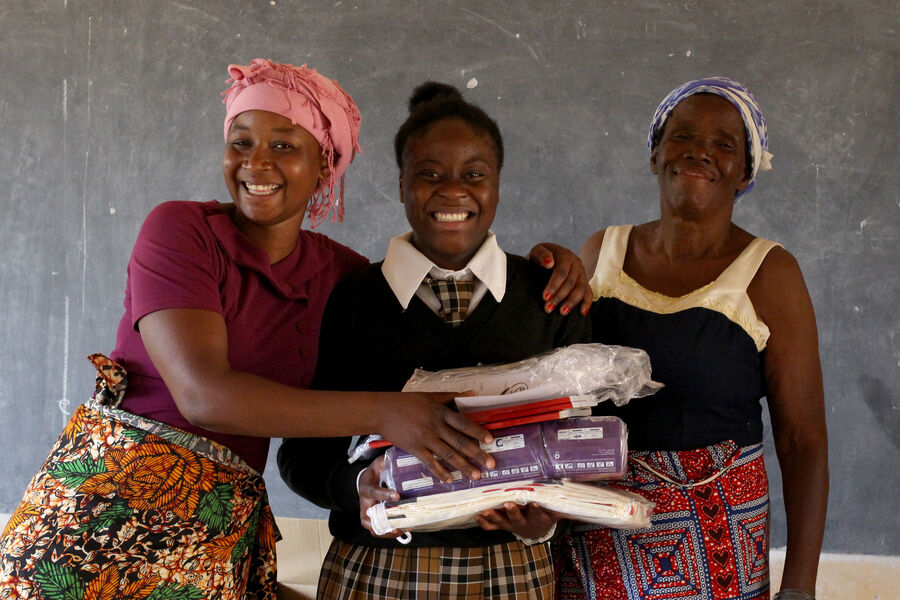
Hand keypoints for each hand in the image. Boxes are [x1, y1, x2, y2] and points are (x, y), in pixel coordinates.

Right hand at [358, 456, 404, 537]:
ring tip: (405, 528)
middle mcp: (365, 504)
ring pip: (375, 529)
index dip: (385, 495)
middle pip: (369, 519)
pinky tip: (405, 528)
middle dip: (386, 524)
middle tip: (400, 525)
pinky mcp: (374, 520)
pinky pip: (381, 530)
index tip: (397, 496)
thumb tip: (403, 457)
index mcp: (366, 488)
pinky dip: (392, 533)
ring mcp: (368, 514)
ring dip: (390, 532)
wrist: (365, 482)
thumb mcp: (379, 465)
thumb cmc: (374, 474)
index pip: (374, 492)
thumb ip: (388, 462)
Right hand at [375, 391, 495, 483]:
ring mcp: (425, 439)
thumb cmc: (406, 402)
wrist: (382, 411)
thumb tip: (471, 393)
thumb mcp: (430, 395)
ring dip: (463, 466)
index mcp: (440, 412)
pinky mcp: (414, 448)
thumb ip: (451, 396)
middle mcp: (435, 426)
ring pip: (448, 454)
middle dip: (477, 454)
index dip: (477, 432)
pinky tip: (449, 480)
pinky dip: (440, 472)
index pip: (463, 423)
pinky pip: (430, 462)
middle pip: (460, 442)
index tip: (490, 441)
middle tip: (490, 464)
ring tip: (476, 476)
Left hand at [474, 501, 558, 539]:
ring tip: (485, 510)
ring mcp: (511, 526)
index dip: (537, 511)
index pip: (539, 515)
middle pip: (518, 520)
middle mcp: (525, 524)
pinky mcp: (501, 526)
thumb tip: (584, 494)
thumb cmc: (548, 514)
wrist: (537, 530)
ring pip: (502, 523)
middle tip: (508, 504)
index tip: (534, 504)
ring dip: (494, 517)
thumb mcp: (557, 510)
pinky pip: (491, 527)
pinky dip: (483, 522)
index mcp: (540, 520)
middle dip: (513, 512)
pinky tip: (476, 514)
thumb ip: (564, 503)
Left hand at [528, 243, 591, 314]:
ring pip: (581, 289)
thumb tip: (550, 263)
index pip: (562, 271)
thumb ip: (541, 255)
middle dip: (559, 296)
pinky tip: (581, 312)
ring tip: (561, 312)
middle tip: (548, 308)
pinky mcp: (584, 282)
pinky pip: (589, 293)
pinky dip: (587, 303)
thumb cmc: (540, 258)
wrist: (545, 260)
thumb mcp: (536, 251)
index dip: (554, 285)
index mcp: (565, 255)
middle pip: (571, 282)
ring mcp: (582, 273)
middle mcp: (576, 263)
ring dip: (571, 302)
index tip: (545, 297)